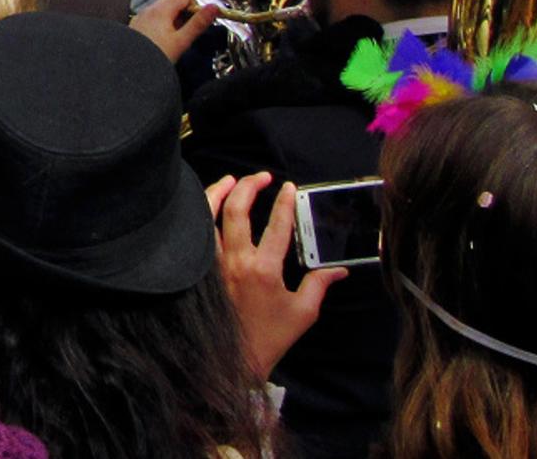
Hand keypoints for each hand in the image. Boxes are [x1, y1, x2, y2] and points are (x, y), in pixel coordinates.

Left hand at [130, 0, 218, 61]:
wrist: (130, 69)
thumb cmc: (156, 56)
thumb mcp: (182, 41)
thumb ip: (198, 23)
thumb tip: (214, 8)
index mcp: (162, 9)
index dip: (195, 6)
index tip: (196, 21)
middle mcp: (149, 9)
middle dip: (184, 12)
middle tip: (186, 31)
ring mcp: (141, 16)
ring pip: (163, 8)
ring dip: (173, 17)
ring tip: (174, 37)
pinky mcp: (136, 24)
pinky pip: (153, 17)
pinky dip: (161, 23)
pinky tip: (162, 39)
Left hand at [214, 172, 345, 379]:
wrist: (236, 358)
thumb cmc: (269, 337)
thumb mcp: (303, 312)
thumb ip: (319, 284)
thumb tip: (338, 269)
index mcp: (263, 270)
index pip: (276, 225)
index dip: (284, 203)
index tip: (289, 188)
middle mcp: (235, 261)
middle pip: (237, 210)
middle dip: (249, 186)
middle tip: (262, 177)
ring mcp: (214, 265)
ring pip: (207, 218)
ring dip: (218, 193)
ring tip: (230, 180)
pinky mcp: (202, 271)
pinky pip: (198, 235)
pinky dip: (202, 216)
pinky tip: (209, 207)